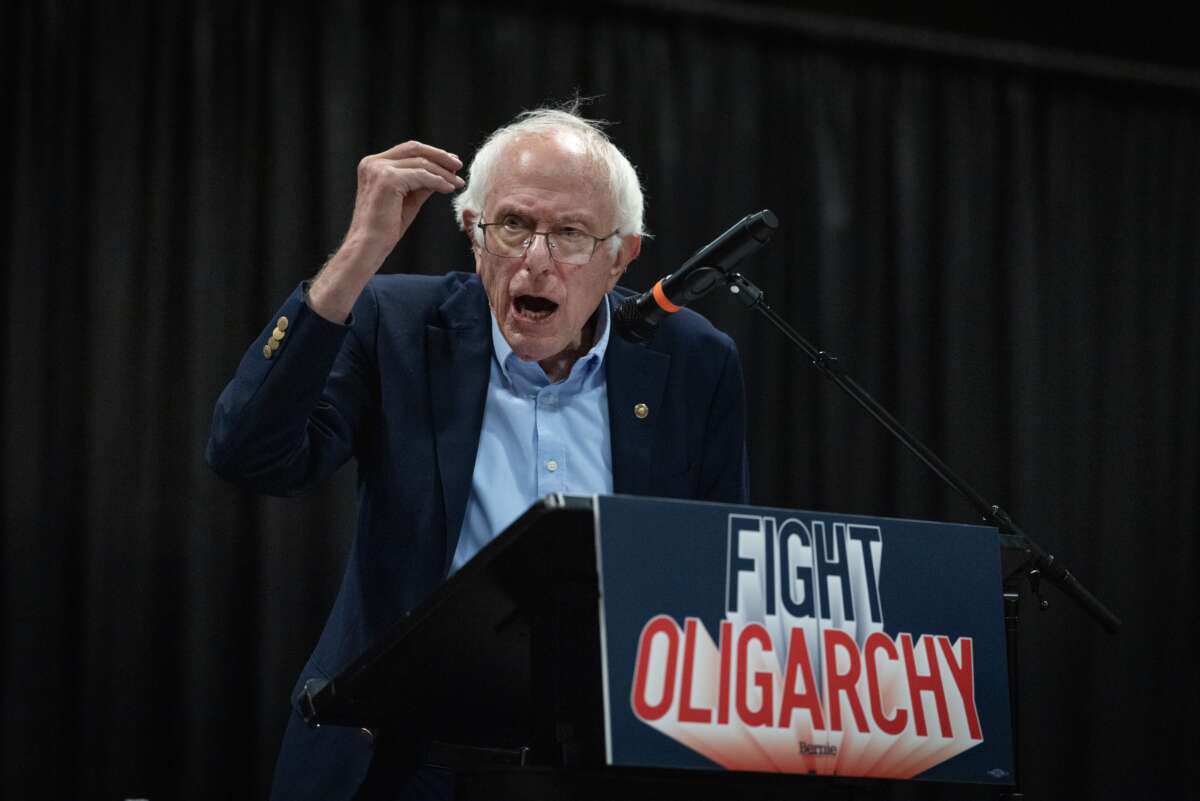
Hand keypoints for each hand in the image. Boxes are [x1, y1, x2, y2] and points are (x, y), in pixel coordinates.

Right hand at [346, 141, 464, 250]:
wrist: (369, 246)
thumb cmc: (385, 229)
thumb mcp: (408, 200)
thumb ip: (422, 184)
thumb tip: (443, 173)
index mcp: (373, 165)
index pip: (407, 150)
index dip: (431, 153)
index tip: (450, 162)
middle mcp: (373, 163)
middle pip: (414, 149)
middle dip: (440, 156)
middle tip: (458, 166)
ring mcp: (379, 169)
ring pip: (420, 163)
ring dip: (443, 172)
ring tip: (458, 183)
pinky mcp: (388, 179)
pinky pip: (421, 176)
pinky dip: (438, 181)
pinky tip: (449, 189)